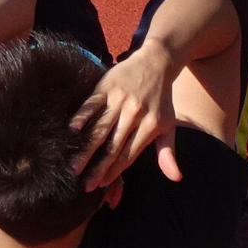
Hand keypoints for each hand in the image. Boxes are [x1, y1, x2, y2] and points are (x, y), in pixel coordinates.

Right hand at [75, 42, 181, 190]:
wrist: (156, 62)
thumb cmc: (161, 99)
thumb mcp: (168, 125)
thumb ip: (167, 152)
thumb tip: (175, 178)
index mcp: (151, 125)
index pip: (130, 154)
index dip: (115, 171)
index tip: (101, 186)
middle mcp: (135, 113)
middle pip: (113, 145)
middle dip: (98, 167)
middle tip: (84, 185)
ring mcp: (120, 99)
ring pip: (100, 128)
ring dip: (86, 148)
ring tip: (74, 166)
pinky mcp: (107, 85)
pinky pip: (92, 104)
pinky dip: (82, 117)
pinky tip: (71, 131)